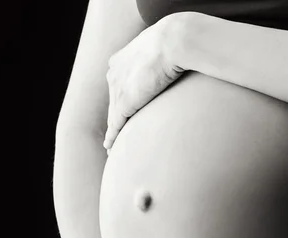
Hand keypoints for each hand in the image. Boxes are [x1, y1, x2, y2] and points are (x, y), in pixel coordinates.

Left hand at [104, 15, 184, 152]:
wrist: (174, 42)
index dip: (119, 100)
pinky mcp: (124, 102)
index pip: (118, 85)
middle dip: (114, 117)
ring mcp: (117, 88)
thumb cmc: (177, 42)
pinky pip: (115, 124)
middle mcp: (114, 73)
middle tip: (115, 133)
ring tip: (112, 146)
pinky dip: (112, 137)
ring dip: (113, 131)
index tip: (120, 111)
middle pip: (113, 101)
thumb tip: (176, 61)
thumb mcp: (163, 49)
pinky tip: (110, 147)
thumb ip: (161, 59)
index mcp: (120, 60)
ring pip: (113, 115)